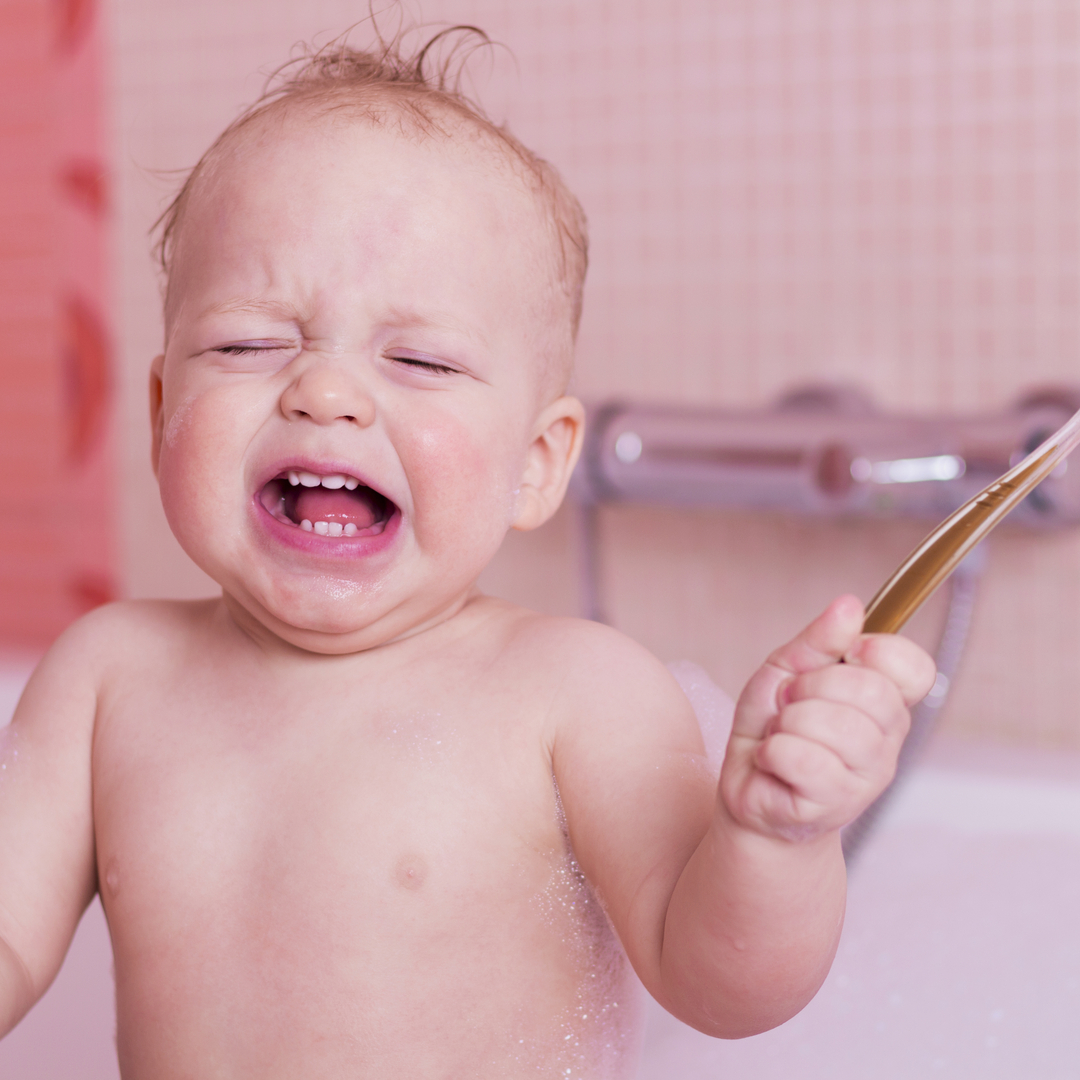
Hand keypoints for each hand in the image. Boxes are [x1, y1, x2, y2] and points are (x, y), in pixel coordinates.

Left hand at [720, 595, 936, 841]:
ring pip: (834, 726)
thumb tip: (850, 606)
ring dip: (787, 721)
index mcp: (885, 702)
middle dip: (811, 685)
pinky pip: (804, 759)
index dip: (880, 651)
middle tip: (789, 703)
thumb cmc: (773, 727)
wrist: (749, 789)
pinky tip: (773, 761)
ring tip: (780, 734)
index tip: (846, 654)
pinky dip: (773, 751)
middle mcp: (886, 741)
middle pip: (869, 691)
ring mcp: (866, 778)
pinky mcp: (834, 806)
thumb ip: (819, 641)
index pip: (916, 669)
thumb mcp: (786, 669)